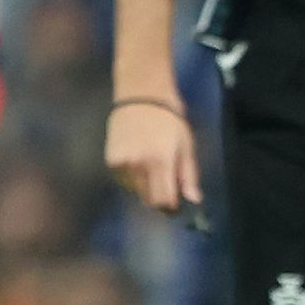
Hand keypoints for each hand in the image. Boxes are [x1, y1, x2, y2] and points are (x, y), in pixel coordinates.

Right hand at [105, 95, 201, 214]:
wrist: (141, 98)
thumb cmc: (169, 121)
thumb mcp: (186, 147)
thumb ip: (189, 176)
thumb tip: (194, 201)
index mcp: (160, 162)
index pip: (163, 200)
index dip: (171, 206)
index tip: (176, 202)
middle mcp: (137, 166)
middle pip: (147, 199)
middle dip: (158, 196)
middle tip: (165, 182)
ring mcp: (121, 165)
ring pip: (135, 192)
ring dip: (145, 187)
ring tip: (151, 168)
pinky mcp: (110, 162)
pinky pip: (124, 182)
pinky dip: (132, 179)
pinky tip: (138, 162)